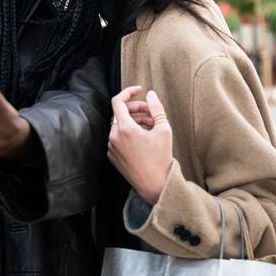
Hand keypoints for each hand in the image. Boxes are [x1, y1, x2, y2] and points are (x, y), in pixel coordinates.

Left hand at [107, 87, 172, 203]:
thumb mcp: (164, 130)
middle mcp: (113, 137)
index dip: (128, 92)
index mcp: (124, 128)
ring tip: (151, 126)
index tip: (139, 90)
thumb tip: (150, 94)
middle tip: (151, 112)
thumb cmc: (161, 158)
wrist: (155, 185)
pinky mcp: (112, 156)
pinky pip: (118, 138)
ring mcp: (111, 147)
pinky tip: (144, 139)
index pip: (118, 101)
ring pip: (120, 126)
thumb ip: (156, 108)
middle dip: (137, 109)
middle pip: (121, 113)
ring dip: (134, 122)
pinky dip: (129, 134)